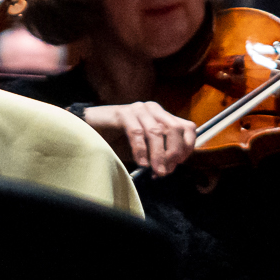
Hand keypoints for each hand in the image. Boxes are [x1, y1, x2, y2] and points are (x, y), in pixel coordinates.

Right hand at [78, 101, 196, 175]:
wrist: (91, 128)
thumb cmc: (120, 139)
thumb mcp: (147, 146)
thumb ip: (160, 152)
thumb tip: (171, 167)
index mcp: (163, 115)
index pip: (187, 127)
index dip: (187, 147)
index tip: (179, 164)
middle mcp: (153, 109)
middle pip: (175, 129)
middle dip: (173, 153)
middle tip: (166, 170)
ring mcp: (138, 109)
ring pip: (156, 131)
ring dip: (158, 155)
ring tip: (156, 170)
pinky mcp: (123, 112)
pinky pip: (137, 133)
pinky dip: (141, 150)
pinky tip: (141, 162)